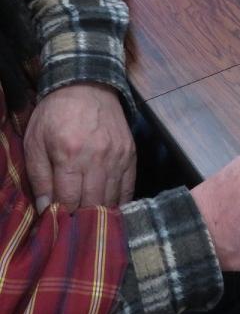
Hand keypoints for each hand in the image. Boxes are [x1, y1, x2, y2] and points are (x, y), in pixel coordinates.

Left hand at [24, 83, 135, 212]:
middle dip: (81, 219)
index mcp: (69, 154)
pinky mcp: (130, 154)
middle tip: (73, 227)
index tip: (55, 225)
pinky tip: (111, 209)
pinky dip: (121, 201)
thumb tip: (45, 209)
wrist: (87, 86)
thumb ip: (38, 177)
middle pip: (93, 203)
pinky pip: (129, 186)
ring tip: (90, 222)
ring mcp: (118, 156)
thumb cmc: (55, 114)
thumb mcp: (35, 142)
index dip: (61, 217)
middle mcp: (97, 157)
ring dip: (101, 213)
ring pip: (112, 198)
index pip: (68, 200)